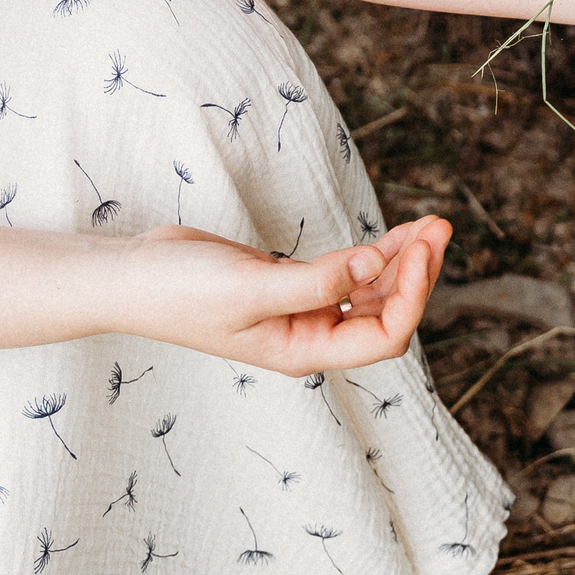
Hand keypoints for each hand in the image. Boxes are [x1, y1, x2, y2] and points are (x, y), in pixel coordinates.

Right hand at [119, 216, 452, 375]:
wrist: (132, 276)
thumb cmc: (180, 291)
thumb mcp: (252, 286)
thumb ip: (316, 282)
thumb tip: (375, 265)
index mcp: (304, 350)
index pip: (383, 336)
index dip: (412, 295)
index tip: (423, 248)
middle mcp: (310, 337)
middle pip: (386, 313)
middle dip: (418, 272)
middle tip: (442, 225)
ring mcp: (302, 311)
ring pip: (371, 292)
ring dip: (403, 261)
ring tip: (430, 224)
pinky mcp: (292, 285)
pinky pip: (348, 275)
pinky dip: (375, 254)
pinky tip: (397, 235)